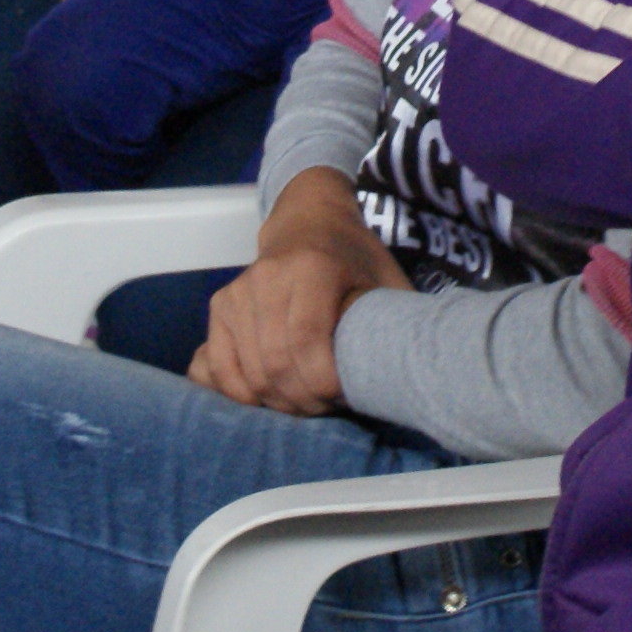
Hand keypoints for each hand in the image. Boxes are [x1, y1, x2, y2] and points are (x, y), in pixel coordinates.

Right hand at [191, 173, 410, 414]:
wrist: (307, 222)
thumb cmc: (353, 258)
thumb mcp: (384, 278)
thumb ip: (394, 320)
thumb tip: (413, 371)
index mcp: (313, 267)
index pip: (307, 340)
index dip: (324, 382)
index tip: (344, 397)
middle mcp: (268, 278)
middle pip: (275, 363)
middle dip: (303, 400)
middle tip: (327, 409)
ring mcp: (237, 292)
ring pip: (249, 372)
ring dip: (277, 402)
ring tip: (306, 405)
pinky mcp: (220, 306)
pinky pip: (217, 366)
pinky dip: (241, 393)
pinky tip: (268, 398)